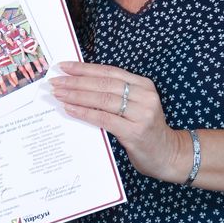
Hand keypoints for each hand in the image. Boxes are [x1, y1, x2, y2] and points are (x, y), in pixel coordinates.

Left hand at [50, 61, 189, 181]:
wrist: (168, 155)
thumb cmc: (145, 130)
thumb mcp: (134, 107)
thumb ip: (114, 96)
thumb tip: (79, 87)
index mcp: (143, 85)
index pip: (109, 72)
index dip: (85, 68)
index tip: (64, 67)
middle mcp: (144, 96)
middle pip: (104, 84)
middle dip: (76, 81)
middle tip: (55, 81)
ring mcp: (141, 114)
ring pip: (103, 99)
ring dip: (77, 95)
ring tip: (58, 94)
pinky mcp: (135, 132)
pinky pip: (104, 119)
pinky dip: (85, 113)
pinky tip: (70, 109)